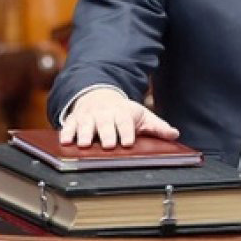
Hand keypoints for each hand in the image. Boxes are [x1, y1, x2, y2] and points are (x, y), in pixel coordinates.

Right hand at [59, 87, 179, 148]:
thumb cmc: (123, 111)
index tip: (127, 142)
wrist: (99, 96)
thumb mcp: (142, 116)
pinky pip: (69, 125)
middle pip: (105, 123)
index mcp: (122, 113)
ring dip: (85, 133)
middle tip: (107, 145)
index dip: (126, 132)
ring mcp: (88, 116)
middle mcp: (104, 113)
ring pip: (86, 124)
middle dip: (106, 133)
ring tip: (84, 144)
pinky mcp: (75, 119)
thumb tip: (175, 135)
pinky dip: (66, 132)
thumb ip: (157, 126)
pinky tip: (65, 141)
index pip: (125, 122)